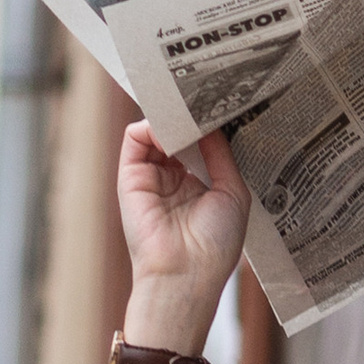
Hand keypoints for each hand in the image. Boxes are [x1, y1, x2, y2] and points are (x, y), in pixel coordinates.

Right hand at [112, 120, 249, 363]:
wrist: (186, 274)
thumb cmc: (215, 243)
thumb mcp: (232, 192)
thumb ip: (221, 154)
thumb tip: (214, 121)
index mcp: (201, 185)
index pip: (203, 144)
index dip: (212, 125)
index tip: (228, 101)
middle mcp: (175, 178)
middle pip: (181, 134)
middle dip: (193, 114)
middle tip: (210, 89)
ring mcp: (152, 176)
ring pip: (158, 132)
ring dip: (174, 116)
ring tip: (193, 102)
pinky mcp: (130, 176)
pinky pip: (135, 138)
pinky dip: (151, 123)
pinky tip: (173, 120)